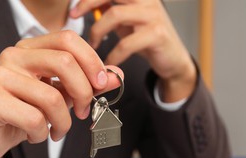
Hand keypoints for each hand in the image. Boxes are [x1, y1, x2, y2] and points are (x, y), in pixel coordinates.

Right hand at [0, 31, 122, 157]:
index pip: (69, 39)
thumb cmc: (26, 113)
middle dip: (83, 93)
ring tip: (57, 131)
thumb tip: (117, 77)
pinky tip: (34, 136)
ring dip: (63, 123)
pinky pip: (33, 119)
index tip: (102, 85)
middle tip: (83, 113)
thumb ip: (86, 85)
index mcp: (30, 48)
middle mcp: (13, 56)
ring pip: (51, 97)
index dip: (92, 61)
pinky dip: (42, 134)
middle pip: (64, 62)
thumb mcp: (61, 97)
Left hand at [71, 0, 195, 101]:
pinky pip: (126, 44)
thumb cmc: (146, 39)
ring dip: (97, 31)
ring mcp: (153, 15)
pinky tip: (107, 63)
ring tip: (93, 45)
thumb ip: (110, 9)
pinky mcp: (157, 35)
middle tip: (74, 17)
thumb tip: (87, 4)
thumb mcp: (126, 20)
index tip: (73, 11)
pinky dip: (113, 55)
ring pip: (115, 14)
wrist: (173, 60)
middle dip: (87, 2)